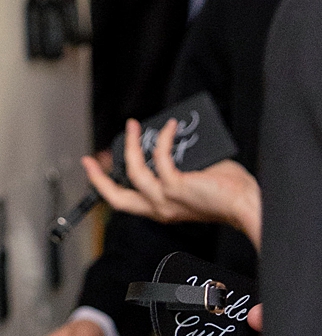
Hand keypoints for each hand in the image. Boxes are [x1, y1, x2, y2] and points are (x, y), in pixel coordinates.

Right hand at [81, 118, 261, 249]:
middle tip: (89, 160)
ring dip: (130, 145)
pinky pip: (159, 157)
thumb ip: (177, 167)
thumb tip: (169, 145)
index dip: (107, 186)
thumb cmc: (229, 193)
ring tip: (133, 126)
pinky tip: (170, 126)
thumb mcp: (193, 180)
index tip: (96, 169)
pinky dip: (162, 138)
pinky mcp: (176, 187)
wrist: (246, 204)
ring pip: (133, 173)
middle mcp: (161, 209)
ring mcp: (166, 200)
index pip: (127, 202)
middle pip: (117, 199)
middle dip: (98, 179)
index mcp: (164, 209)